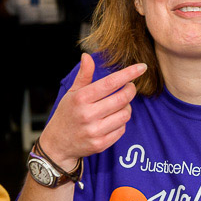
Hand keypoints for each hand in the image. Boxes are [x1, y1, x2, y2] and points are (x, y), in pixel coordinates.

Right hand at [39, 53, 145, 168]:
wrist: (57, 144)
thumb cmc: (67, 114)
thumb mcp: (72, 93)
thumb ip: (83, 75)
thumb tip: (87, 56)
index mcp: (81, 98)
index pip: (110, 83)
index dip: (129, 73)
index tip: (142, 67)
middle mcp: (88, 114)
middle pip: (122, 98)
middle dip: (131, 90)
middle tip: (130, 87)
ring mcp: (95, 131)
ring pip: (125, 114)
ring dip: (127, 107)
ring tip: (120, 104)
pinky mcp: (101, 144)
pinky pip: (122, 129)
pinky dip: (121, 122)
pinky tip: (113, 119)